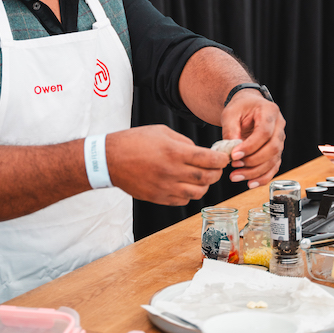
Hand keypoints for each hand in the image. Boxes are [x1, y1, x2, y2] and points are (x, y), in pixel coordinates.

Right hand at [106, 125, 229, 204]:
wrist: (110, 159)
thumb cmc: (134, 141)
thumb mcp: (162, 132)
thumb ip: (185, 142)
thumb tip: (201, 152)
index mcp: (175, 152)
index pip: (209, 159)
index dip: (222, 159)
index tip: (224, 157)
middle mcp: (172, 172)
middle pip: (207, 178)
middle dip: (216, 172)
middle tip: (216, 167)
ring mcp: (165, 187)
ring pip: (198, 192)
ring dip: (204, 185)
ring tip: (200, 177)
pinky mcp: (159, 198)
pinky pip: (183, 200)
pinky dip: (188, 193)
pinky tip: (184, 184)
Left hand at [220, 90, 285, 187]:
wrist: (248, 106)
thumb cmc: (240, 108)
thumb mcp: (230, 113)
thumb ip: (230, 130)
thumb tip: (231, 150)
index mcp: (270, 111)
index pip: (264, 132)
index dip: (250, 146)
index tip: (234, 155)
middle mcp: (279, 126)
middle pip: (272, 149)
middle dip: (252, 161)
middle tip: (234, 165)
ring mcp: (280, 140)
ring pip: (273, 161)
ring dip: (255, 172)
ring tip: (236, 175)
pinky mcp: (276, 151)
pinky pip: (273, 167)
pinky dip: (262, 178)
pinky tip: (250, 183)